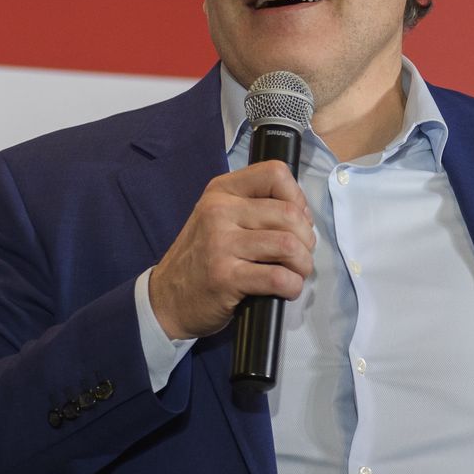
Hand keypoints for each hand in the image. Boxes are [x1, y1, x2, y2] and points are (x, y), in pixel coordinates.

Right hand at [147, 160, 314, 339]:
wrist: (167, 299)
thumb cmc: (203, 258)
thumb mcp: (221, 219)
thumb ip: (256, 207)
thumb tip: (303, 214)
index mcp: (222, 191)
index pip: (276, 173)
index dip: (298, 198)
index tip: (295, 221)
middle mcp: (219, 211)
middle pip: (290, 213)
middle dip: (306, 239)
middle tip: (298, 256)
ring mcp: (220, 244)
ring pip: (288, 245)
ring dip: (303, 264)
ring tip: (295, 273)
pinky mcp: (225, 277)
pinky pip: (278, 277)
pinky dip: (292, 286)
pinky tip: (285, 289)